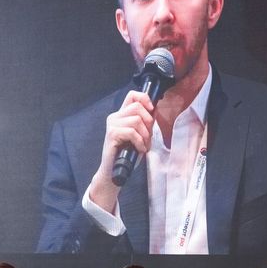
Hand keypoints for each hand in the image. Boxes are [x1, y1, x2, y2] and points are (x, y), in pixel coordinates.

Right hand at [86, 90, 155, 212]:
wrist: (114, 172)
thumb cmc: (127, 154)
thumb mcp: (140, 135)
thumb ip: (145, 123)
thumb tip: (154, 111)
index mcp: (121, 115)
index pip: (132, 95)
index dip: (144, 98)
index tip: (151, 109)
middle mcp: (115, 117)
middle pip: (137, 107)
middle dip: (148, 122)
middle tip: (148, 137)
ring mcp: (112, 125)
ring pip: (136, 120)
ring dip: (145, 135)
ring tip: (143, 145)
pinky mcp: (112, 135)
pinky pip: (132, 132)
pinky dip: (139, 142)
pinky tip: (139, 149)